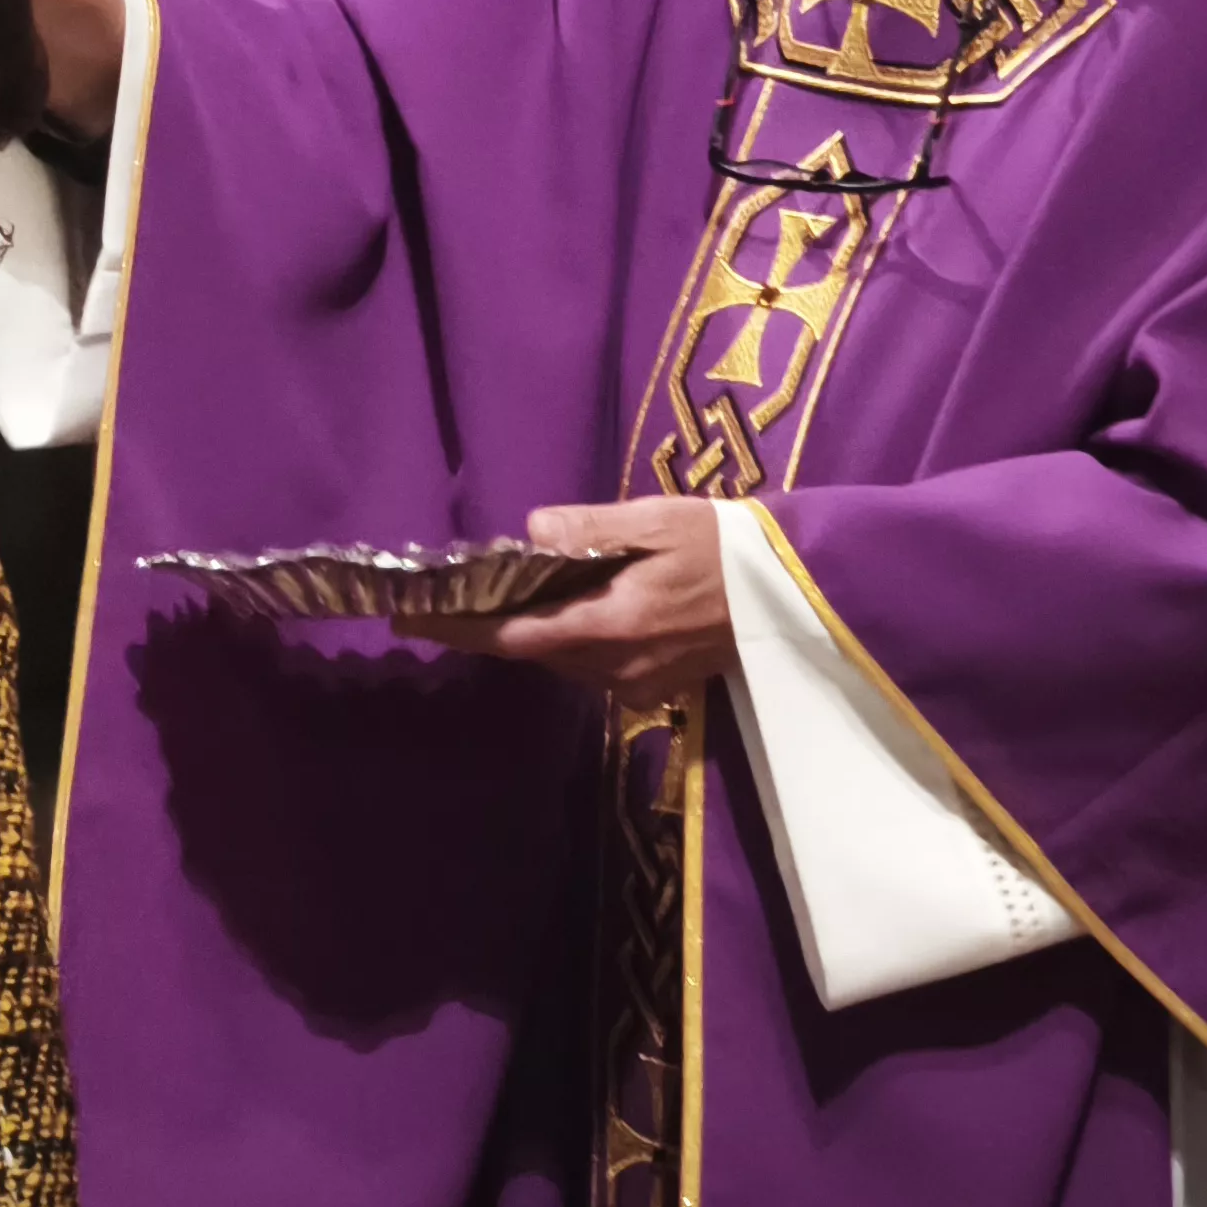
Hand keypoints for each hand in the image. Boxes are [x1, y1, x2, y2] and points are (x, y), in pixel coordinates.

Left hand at [397, 497, 735, 705]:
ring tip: (501, 595)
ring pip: (562, 661)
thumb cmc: (727, 546)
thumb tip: (531, 532)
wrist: (798, 592)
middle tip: (452, 593)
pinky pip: (593, 666)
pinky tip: (572, 608)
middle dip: (491, 625)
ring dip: (533, 631)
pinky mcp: (657, 687)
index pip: (514, 635)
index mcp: (612, 626)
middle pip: (534, 651)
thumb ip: (590, 529)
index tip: (408, 617)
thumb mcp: (657, 520)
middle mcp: (617, 668)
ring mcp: (638, 684)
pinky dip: (570, 639)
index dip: (459, 627)